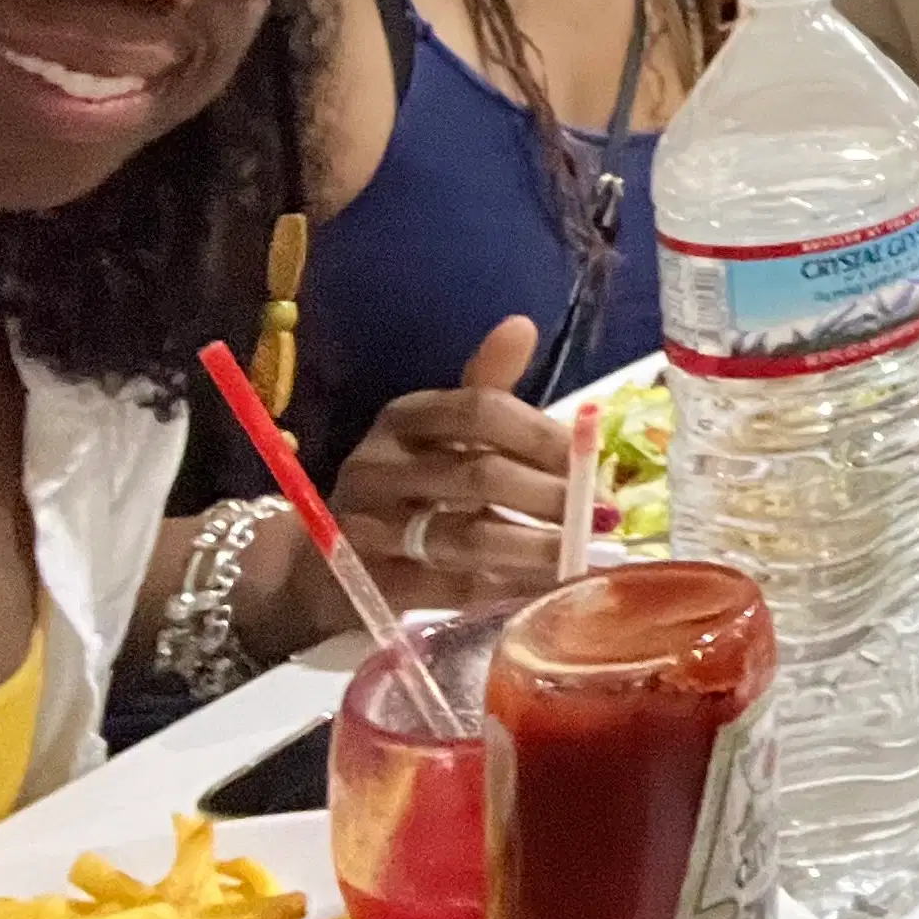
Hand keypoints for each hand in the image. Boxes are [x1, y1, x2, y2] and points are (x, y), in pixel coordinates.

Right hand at [321, 316, 570, 613]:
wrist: (319, 565)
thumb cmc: (406, 489)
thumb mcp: (441, 433)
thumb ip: (486, 388)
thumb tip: (522, 326)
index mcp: (405, 418)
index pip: (480, 409)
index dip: (542, 434)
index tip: (591, 459)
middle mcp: (379, 465)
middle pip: (479, 474)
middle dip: (549, 497)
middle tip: (599, 517)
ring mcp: (366, 526)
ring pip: (465, 535)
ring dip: (533, 549)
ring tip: (581, 557)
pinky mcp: (367, 583)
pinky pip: (447, 585)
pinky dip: (500, 588)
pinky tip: (538, 591)